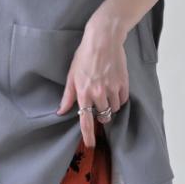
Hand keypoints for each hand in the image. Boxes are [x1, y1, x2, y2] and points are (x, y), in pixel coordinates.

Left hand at [57, 19, 129, 147]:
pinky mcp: (123, 83)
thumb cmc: (85, 55)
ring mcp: (112, 88)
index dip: (88, 135)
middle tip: (99, 107)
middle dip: (101, 116)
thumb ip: (68, 96)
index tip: (91, 145)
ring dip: (110, 107)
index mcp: (84, 93)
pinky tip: (115, 89)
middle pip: (103, 117)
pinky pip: (123, 100)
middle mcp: (98, 93)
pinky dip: (119, 99)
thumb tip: (61, 111)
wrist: (104, 38)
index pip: (85, 121)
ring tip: (107, 94)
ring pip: (114, 109)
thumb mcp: (72, 75)